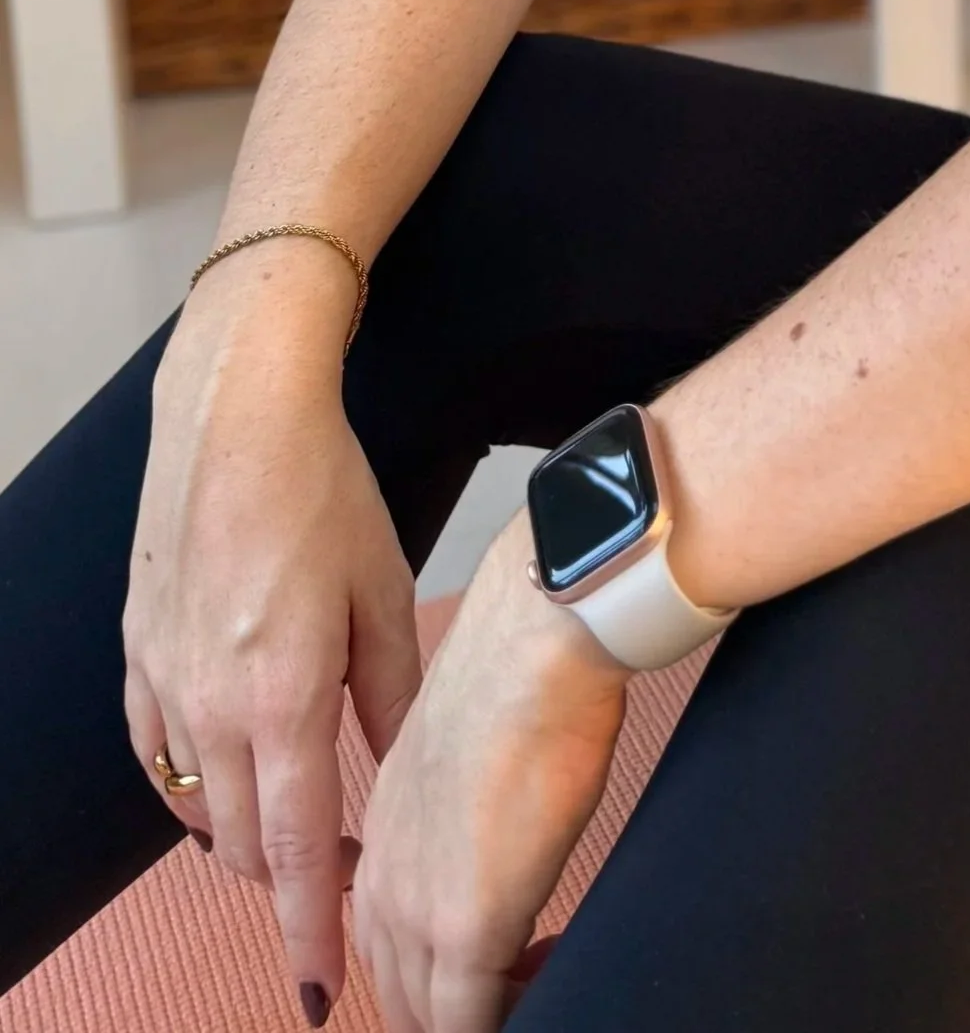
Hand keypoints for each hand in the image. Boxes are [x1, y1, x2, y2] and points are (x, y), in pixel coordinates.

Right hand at [127, 275, 423, 1026]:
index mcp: (285, 696)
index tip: (318, 991)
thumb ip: (391, 698)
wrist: (235, 420)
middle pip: (247, 845)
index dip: (311, 927)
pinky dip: (195, 788)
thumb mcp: (387, 594)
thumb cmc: (327, 495)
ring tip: (304, 823)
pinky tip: (231, 779)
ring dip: (250, 834)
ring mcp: (166, 685)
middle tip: (348, 874)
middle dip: (292, 880)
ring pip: (202, 808)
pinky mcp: (138, 659)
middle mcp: (214, 707)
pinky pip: (159, 760)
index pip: (302, 849)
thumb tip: (404, 776)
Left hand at [353, 514, 627, 1031]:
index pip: (387, 943)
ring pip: (423, 1016)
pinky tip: (544, 989)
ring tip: (536, 983)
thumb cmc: (516, 680)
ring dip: (477, 1015)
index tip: (493, 967)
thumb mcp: (468, 762)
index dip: (437, 972)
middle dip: (451, 1010)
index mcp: (382, 842)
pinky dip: (503, 1020)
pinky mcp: (467, 930)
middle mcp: (382, 885)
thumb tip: (497, 839)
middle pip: (399, 995)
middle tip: (516, 987)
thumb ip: (463, 821)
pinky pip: (469, 1022)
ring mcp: (419, 913)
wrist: (531, 650)